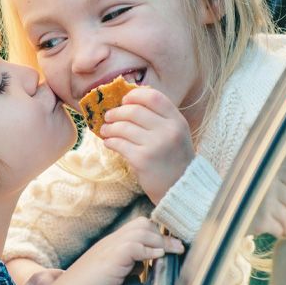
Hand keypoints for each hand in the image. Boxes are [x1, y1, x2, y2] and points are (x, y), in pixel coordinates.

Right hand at [58, 217, 184, 284]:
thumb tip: (142, 267)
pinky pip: (134, 245)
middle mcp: (110, 242)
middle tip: (178, 248)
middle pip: (142, 224)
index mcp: (110, 245)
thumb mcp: (111, 276)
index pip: (137, 228)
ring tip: (174, 252)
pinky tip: (157, 257)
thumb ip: (126, 268)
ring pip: (141, 230)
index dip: (156, 235)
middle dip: (162, 235)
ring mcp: (109, 248)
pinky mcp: (110, 258)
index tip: (170, 246)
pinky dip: (149, 250)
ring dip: (161, 241)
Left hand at [99, 87, 194, 204]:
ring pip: (123, 127)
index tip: (124, 100)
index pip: (154, 97)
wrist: (180, 188)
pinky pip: (119, 144)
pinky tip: (109, 143)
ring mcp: (155, 145)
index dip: (135, 95)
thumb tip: (128, 103)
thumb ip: (159, 118)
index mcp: (177, 121)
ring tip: (105, 130)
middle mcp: (168, 131)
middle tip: (108, 116)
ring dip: (109, 127)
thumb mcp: (176, 134)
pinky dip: (110, 141)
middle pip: (134, 111)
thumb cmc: (174, 159)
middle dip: (116, 112)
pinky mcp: (142, 160)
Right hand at [248, 166, 285, 236]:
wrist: (225, 216)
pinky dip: (279, 232)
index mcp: (269, 174)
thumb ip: (279, 184)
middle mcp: (267, 186)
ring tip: (282, 226)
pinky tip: (274, 231)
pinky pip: (279, 228)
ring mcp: (264, 203)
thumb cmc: (247, 200)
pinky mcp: (260, 220)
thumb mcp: (261, 185)